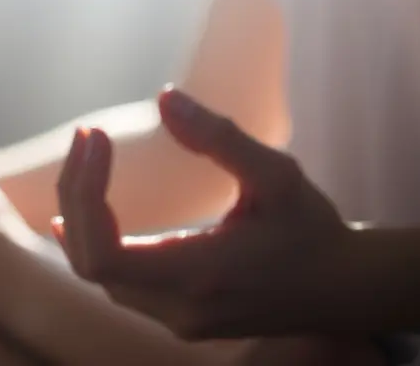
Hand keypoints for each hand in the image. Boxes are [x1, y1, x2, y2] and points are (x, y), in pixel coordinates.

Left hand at [54, 88, 352, 338]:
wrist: (344, 288)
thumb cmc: (312, 229)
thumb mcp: (278, 175)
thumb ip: (220, 137)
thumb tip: (164, 98)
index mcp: (199, 276)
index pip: (103, 253)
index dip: (83, 193)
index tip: (95, 137)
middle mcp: (179, 309)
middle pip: (88, 261)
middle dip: (76, 193)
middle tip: (87, 137)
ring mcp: (177, 320)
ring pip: (98, 274)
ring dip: (82, 214)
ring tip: (86, 158)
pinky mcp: (179, 317)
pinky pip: (116, 282)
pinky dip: (92, 241)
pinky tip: (82, 213)